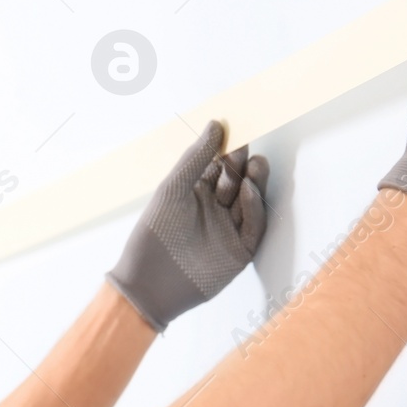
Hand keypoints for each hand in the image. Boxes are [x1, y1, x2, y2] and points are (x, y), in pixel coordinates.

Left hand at [105, 119, 269, 332]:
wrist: (150, 281)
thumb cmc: (154, 232)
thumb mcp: (173, 188)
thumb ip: (196, 158)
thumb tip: (216, 124)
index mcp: (196, 193)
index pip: (220, 167)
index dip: (229, 151)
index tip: (238, 132)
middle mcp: (216, 210)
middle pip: (238, 182)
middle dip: (243, 166)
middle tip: (247, 151)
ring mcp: (229, 230)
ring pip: (250, 202)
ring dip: (254, 183)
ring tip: (255, 165)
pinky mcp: (241, 251)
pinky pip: (254, 226)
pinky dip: (254, 208)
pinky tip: (248, 192)